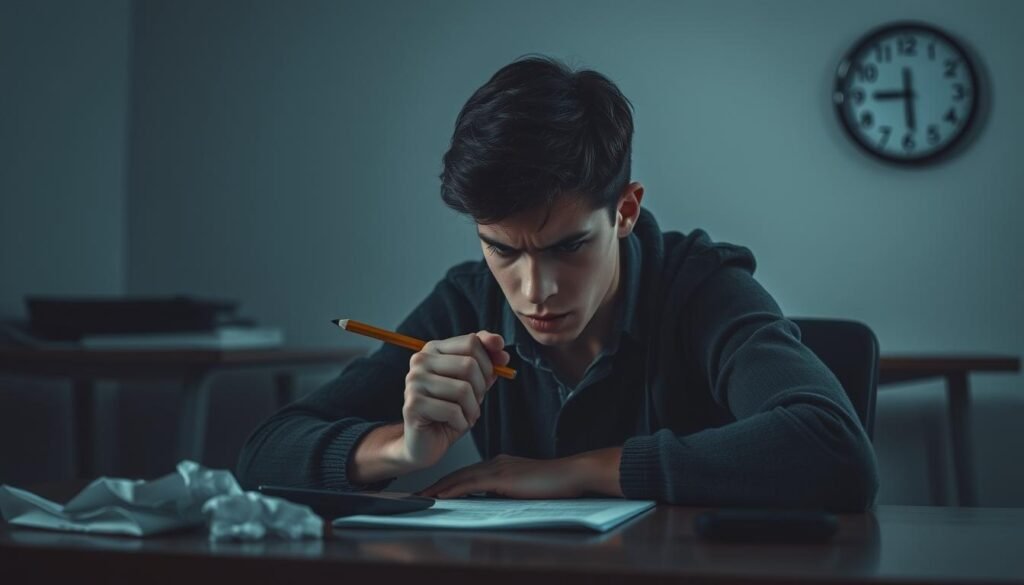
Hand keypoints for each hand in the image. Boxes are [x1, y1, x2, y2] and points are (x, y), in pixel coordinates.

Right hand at [400, 331, 509, 470]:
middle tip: (472, 403)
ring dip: (472, 409)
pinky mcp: (412, 405)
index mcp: (434, 348)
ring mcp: (414, 381)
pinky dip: (461, 423)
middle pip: (468, 364)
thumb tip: (499, 343)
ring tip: (463, 416)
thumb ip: (487, 360)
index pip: (471, 341)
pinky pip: (453, 411)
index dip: (488, 363)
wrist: (426, 442)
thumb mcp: (474, 382)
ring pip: (463, 389)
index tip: (487, 379)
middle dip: (480, 389)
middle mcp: (420, 360)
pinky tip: (453, 425)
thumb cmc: (451, 410)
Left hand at [416, 454, 585, 498]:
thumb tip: (490, 501)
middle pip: (459, 473)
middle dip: (438, 484)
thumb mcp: (524, 486)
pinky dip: (454, 489)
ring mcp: (499, 468)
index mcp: (500, 464)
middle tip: (418, 493)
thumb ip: (507, 490)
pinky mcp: (503, 477)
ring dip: (440, 487)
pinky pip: (472, 484)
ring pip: (461, 477)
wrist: (571, 474)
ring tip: (422, 496)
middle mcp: (496, 463)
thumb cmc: (554, 483)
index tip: (433, 491)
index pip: (468, 473)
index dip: (448, 482)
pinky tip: (441, 496)